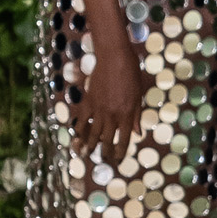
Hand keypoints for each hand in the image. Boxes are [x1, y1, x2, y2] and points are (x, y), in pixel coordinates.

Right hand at [72, 38, 145, 161]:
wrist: (114, 57)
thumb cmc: (131, 73)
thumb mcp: (138, 96)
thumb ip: (136, 116)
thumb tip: (137, 134)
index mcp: (127, 115)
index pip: (124, 140)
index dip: (121, 152)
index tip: (119, 160)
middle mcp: (112, 115)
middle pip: (107, 140)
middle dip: (106, 153)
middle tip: (105, 160)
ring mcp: (99, 109)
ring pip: (93, 133)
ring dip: (90, 145)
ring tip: (87, 154)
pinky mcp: (88, 101)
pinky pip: (82, 119)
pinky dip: (79, 129)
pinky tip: (77, 136)